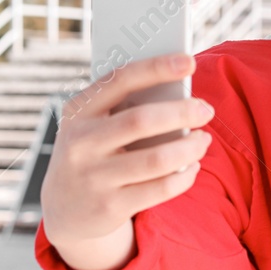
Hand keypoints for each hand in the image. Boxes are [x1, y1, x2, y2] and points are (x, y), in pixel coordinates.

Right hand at [40, 52, 216, 269]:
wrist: (64, 208)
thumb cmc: (92, 152)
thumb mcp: (93, 125)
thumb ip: (124, 108)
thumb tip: (178, 92)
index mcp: (78, 111)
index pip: (120, 80)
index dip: (157, 68)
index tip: (190, 61)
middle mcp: (81, 143)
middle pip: (142, 120)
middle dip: (182, 112)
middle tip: (206, 109)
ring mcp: (94, 177)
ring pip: (157, 159)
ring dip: (190, 147)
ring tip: (204, 140)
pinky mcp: (110, 207)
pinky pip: (160, 189)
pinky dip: (184, 176)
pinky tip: (192, 166)